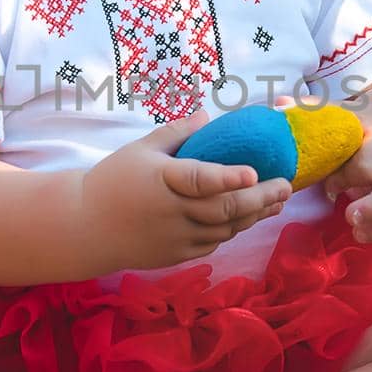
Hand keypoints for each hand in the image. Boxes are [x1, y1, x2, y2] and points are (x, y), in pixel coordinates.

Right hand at [81, 108, 291, 272]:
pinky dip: (233, 229)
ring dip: (254, 216)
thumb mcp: (140, 150)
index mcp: (161, 180)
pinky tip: (248, 217)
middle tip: (286, 186)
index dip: (228, 177)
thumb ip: (176, 133)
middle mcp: (171, 212)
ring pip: (225, 229)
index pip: (199, 180)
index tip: (253, 171)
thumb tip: (208, 116)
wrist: (85, 227)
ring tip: (278, 201)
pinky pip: (213, 242)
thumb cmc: (113, 181)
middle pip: (224, 209)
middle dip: (260, 198)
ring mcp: (175, 238)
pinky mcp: (176, 255)